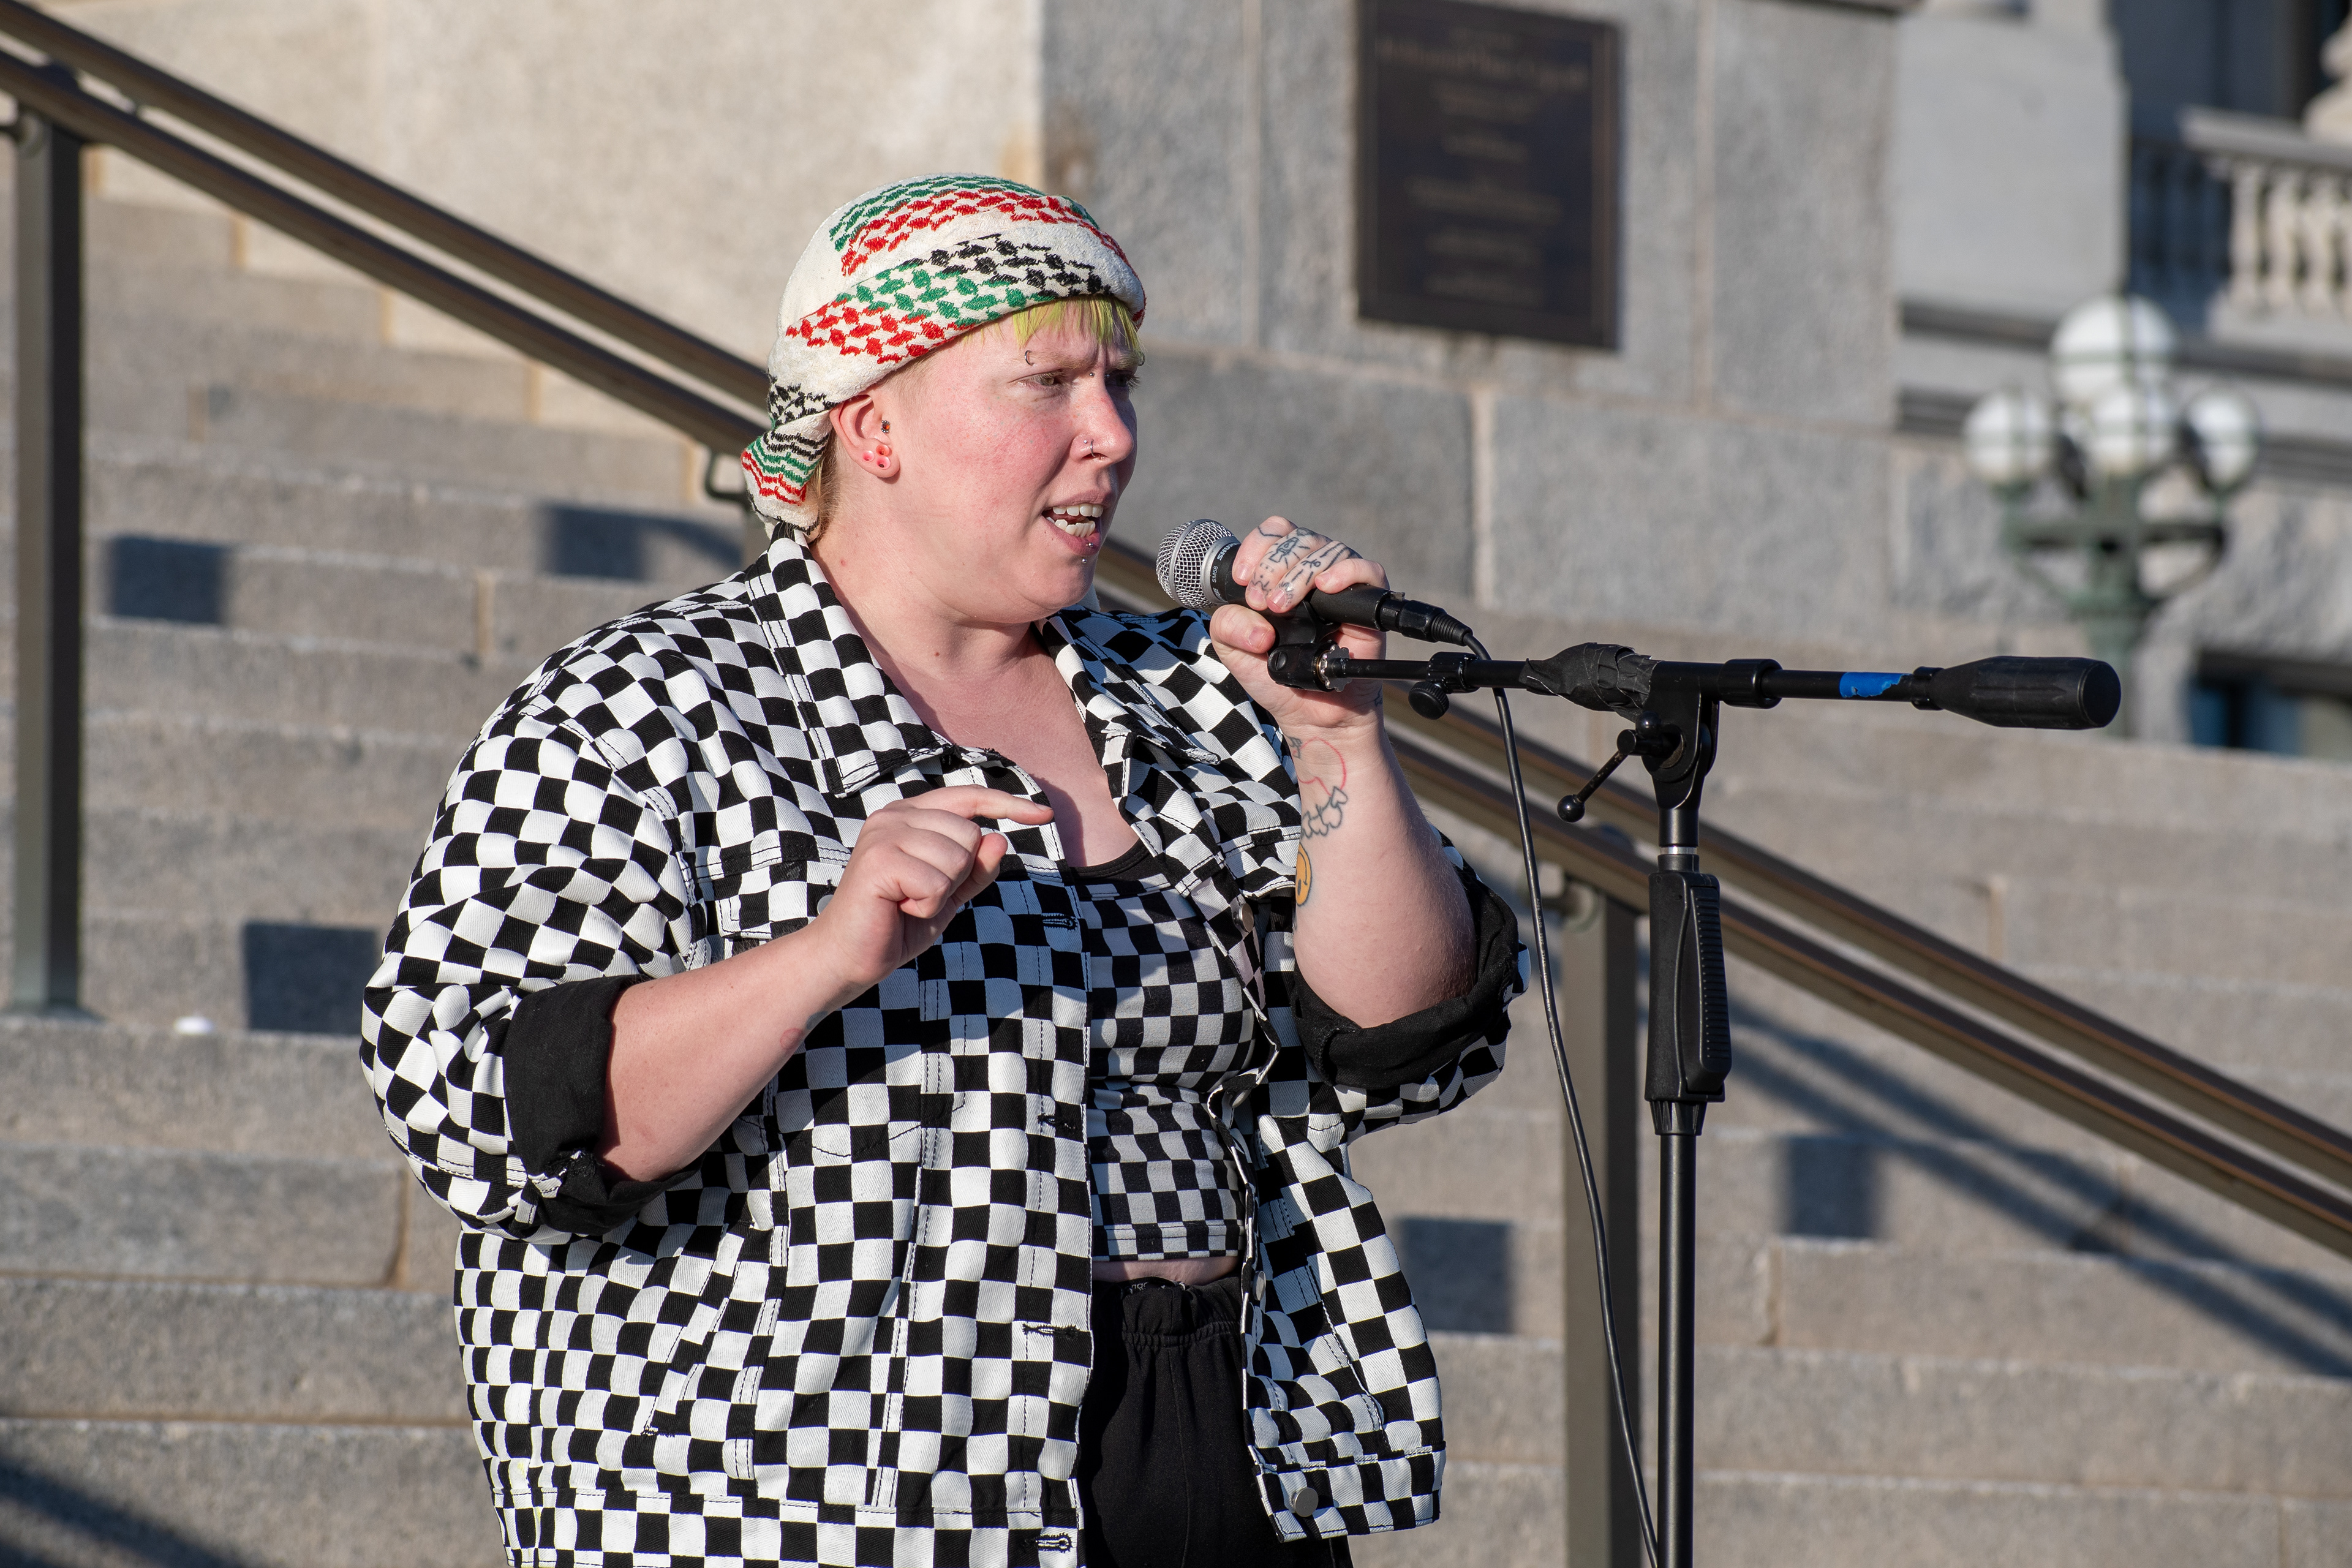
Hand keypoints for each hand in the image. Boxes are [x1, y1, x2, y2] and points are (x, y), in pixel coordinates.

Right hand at [802, 787, 1054, 1005]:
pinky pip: (937, 883)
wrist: (849, 957)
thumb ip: (976, 868)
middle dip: (958, 875)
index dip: (1009, 804)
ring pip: (957, 858)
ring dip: (941, 893)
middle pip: (970, 834)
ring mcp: (884, 833)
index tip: (1045, 815)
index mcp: (911, 815)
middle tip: (919, 894)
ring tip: (907, 901)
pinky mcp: (879, 859)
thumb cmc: (898, 923)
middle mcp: (895, 815)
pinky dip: (927, 906)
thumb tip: (999, 838)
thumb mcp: (950, 893)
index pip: (970, 797)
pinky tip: (900, 909)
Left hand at [1207, 516, 1386, 738]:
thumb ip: (1228, 625)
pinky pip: (1367, 570)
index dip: (1256, 547)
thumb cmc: (1274, 674)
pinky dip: (1345, 572)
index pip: (1274, 533)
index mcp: (1281, 572)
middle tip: (1263, 602)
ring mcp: (1341, 584)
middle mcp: (1312, 571)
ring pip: (1327, 549)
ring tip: (1282, 607)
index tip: (1243, 579)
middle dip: (1273, 566)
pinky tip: (1326, 587)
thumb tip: (1257, 615)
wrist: (1308, 713)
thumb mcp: (1234, 650)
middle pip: (1298, 537)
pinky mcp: (1367, 603)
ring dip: (1299, 574)